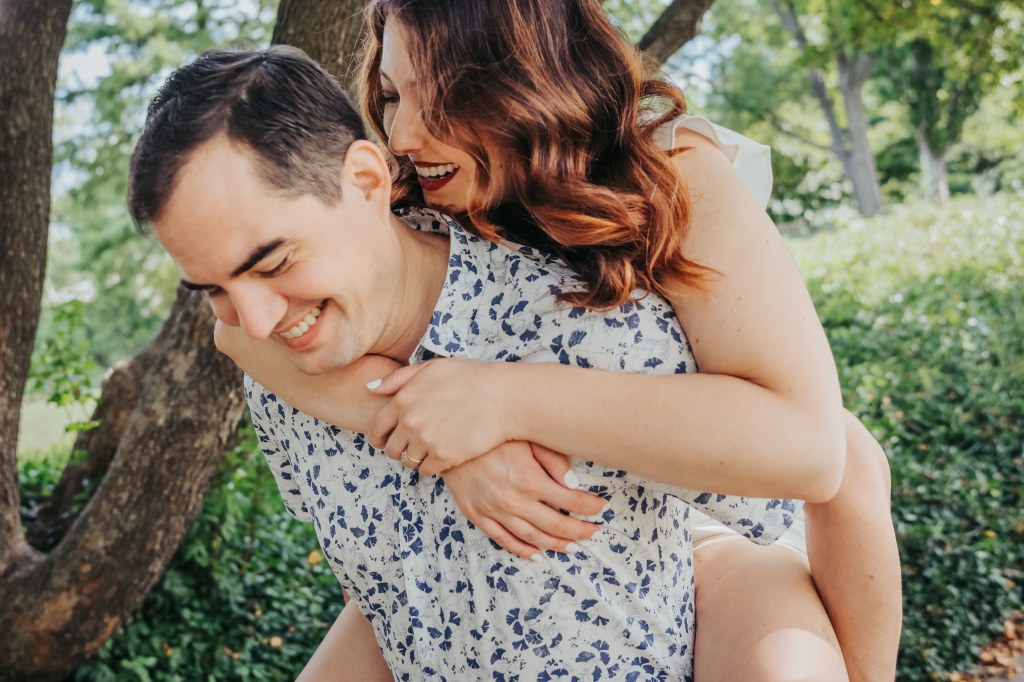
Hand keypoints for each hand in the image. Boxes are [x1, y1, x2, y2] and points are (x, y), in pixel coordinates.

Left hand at [367, 358, 513, 476]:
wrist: (505, 397)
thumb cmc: (471, 377)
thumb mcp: (432, 367)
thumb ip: (398, 378)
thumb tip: (370, 388)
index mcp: (403, 399)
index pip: (376, 428)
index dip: (379, 437)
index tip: (386, 440)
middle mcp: (410, 422)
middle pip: (391, 449)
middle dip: (398, 448)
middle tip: (412, 445)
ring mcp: (426, 441)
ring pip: (408, 462)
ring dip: (415, 458)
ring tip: (430, 450)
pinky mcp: (444, 457)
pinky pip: (426, 471)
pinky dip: (432, 466)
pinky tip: (443, 455)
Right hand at [441, 441, 605, 558]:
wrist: (448, 436)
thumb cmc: (490, 433)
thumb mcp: (526, 437)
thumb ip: (552, 459)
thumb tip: (574, 481)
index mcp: (528, 479)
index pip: (570, 501)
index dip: (590, 507)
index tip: (601, 507)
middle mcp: (513, 500)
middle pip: (555, 524)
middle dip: (579, 530)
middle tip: (593, 532)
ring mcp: (493, 510)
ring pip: (531, 537)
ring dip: (555, 544)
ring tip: (572, 546)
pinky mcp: (477, 514)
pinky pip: (502, 539)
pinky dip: (521, 550)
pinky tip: (536, 554)